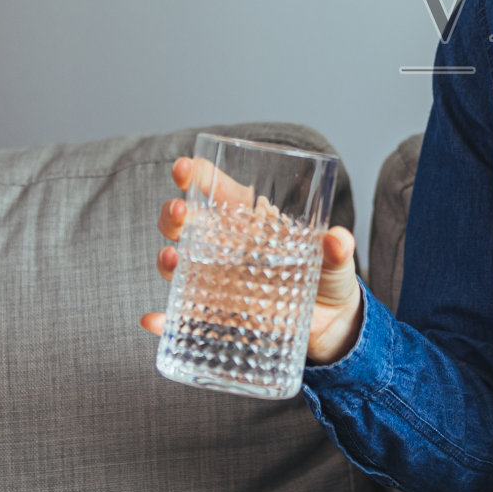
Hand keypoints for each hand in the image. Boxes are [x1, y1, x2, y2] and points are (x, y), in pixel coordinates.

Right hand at [140, 156, 365, 365]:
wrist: (330, 325)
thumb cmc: (328, 278)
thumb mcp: (335, 261)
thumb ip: (336, 249)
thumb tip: (338, 239)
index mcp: (253, 222)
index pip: (219, 191)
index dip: (198, 176)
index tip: (185, 167)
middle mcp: (227, 248)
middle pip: (188, 224)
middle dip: (174, 214)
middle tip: (179, 211)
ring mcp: (218, 282)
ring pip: (180, 264)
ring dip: (168, 259)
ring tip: (173, 258)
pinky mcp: (219, 315)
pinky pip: (184, 317)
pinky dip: (164, 320)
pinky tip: (154, 321)